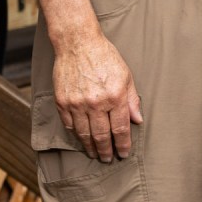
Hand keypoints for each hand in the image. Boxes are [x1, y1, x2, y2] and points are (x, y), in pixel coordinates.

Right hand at [51, 27, 142, 161]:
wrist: (78, 43)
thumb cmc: (104, 57)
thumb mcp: (126, 75)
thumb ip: (131, 100)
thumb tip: (137, 120)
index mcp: (115, 96)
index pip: (120, 129)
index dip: (123, 144)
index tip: (123, 153)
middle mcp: (96, 103)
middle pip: (102, 136)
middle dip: (106, 151)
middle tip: (108, 159)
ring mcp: (77, 103)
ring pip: (84, 134)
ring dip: (90, 147)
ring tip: (95, 154)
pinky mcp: (63, 101)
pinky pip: (70, 125)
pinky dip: (76, 135)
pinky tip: (81, 139)